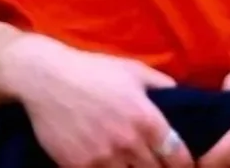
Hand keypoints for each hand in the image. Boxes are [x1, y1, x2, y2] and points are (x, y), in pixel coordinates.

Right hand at [1, 33, 196, 167]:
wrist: (46, 79)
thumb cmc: (92, 71)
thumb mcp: (133, 70)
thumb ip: (162, 85)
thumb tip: (182, 96)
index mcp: (146, 119)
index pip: (177, 156)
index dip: (183, 164)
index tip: (181, 165)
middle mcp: (128, 142)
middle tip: (155, 164)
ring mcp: (102, 158)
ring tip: (130, 163)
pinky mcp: (78, 166)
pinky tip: (106, 164)